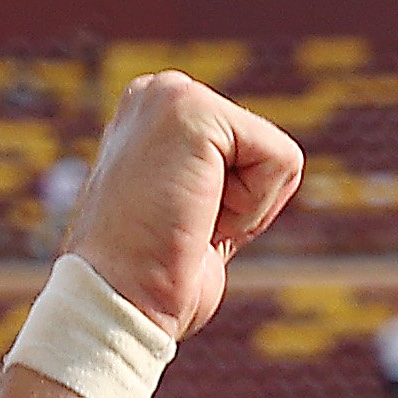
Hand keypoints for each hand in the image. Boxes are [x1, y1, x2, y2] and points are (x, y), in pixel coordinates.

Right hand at [66, 72, 303, 339]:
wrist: (116, 303)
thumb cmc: (151, 281)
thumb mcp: (188, 216)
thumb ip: (216, 184)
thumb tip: (247, 181)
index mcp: (155, 117)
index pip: (249, 154)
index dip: (236, 208)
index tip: (183, 228)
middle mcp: (158, 93)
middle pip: (267, 150)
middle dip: (245, 206)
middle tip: (187, 229)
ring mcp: (172, 94)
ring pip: (278, 156)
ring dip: (247, 210)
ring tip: (188, 222)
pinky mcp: (194, 111)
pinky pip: (281, 160)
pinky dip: (253, 208)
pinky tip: (198, 217)